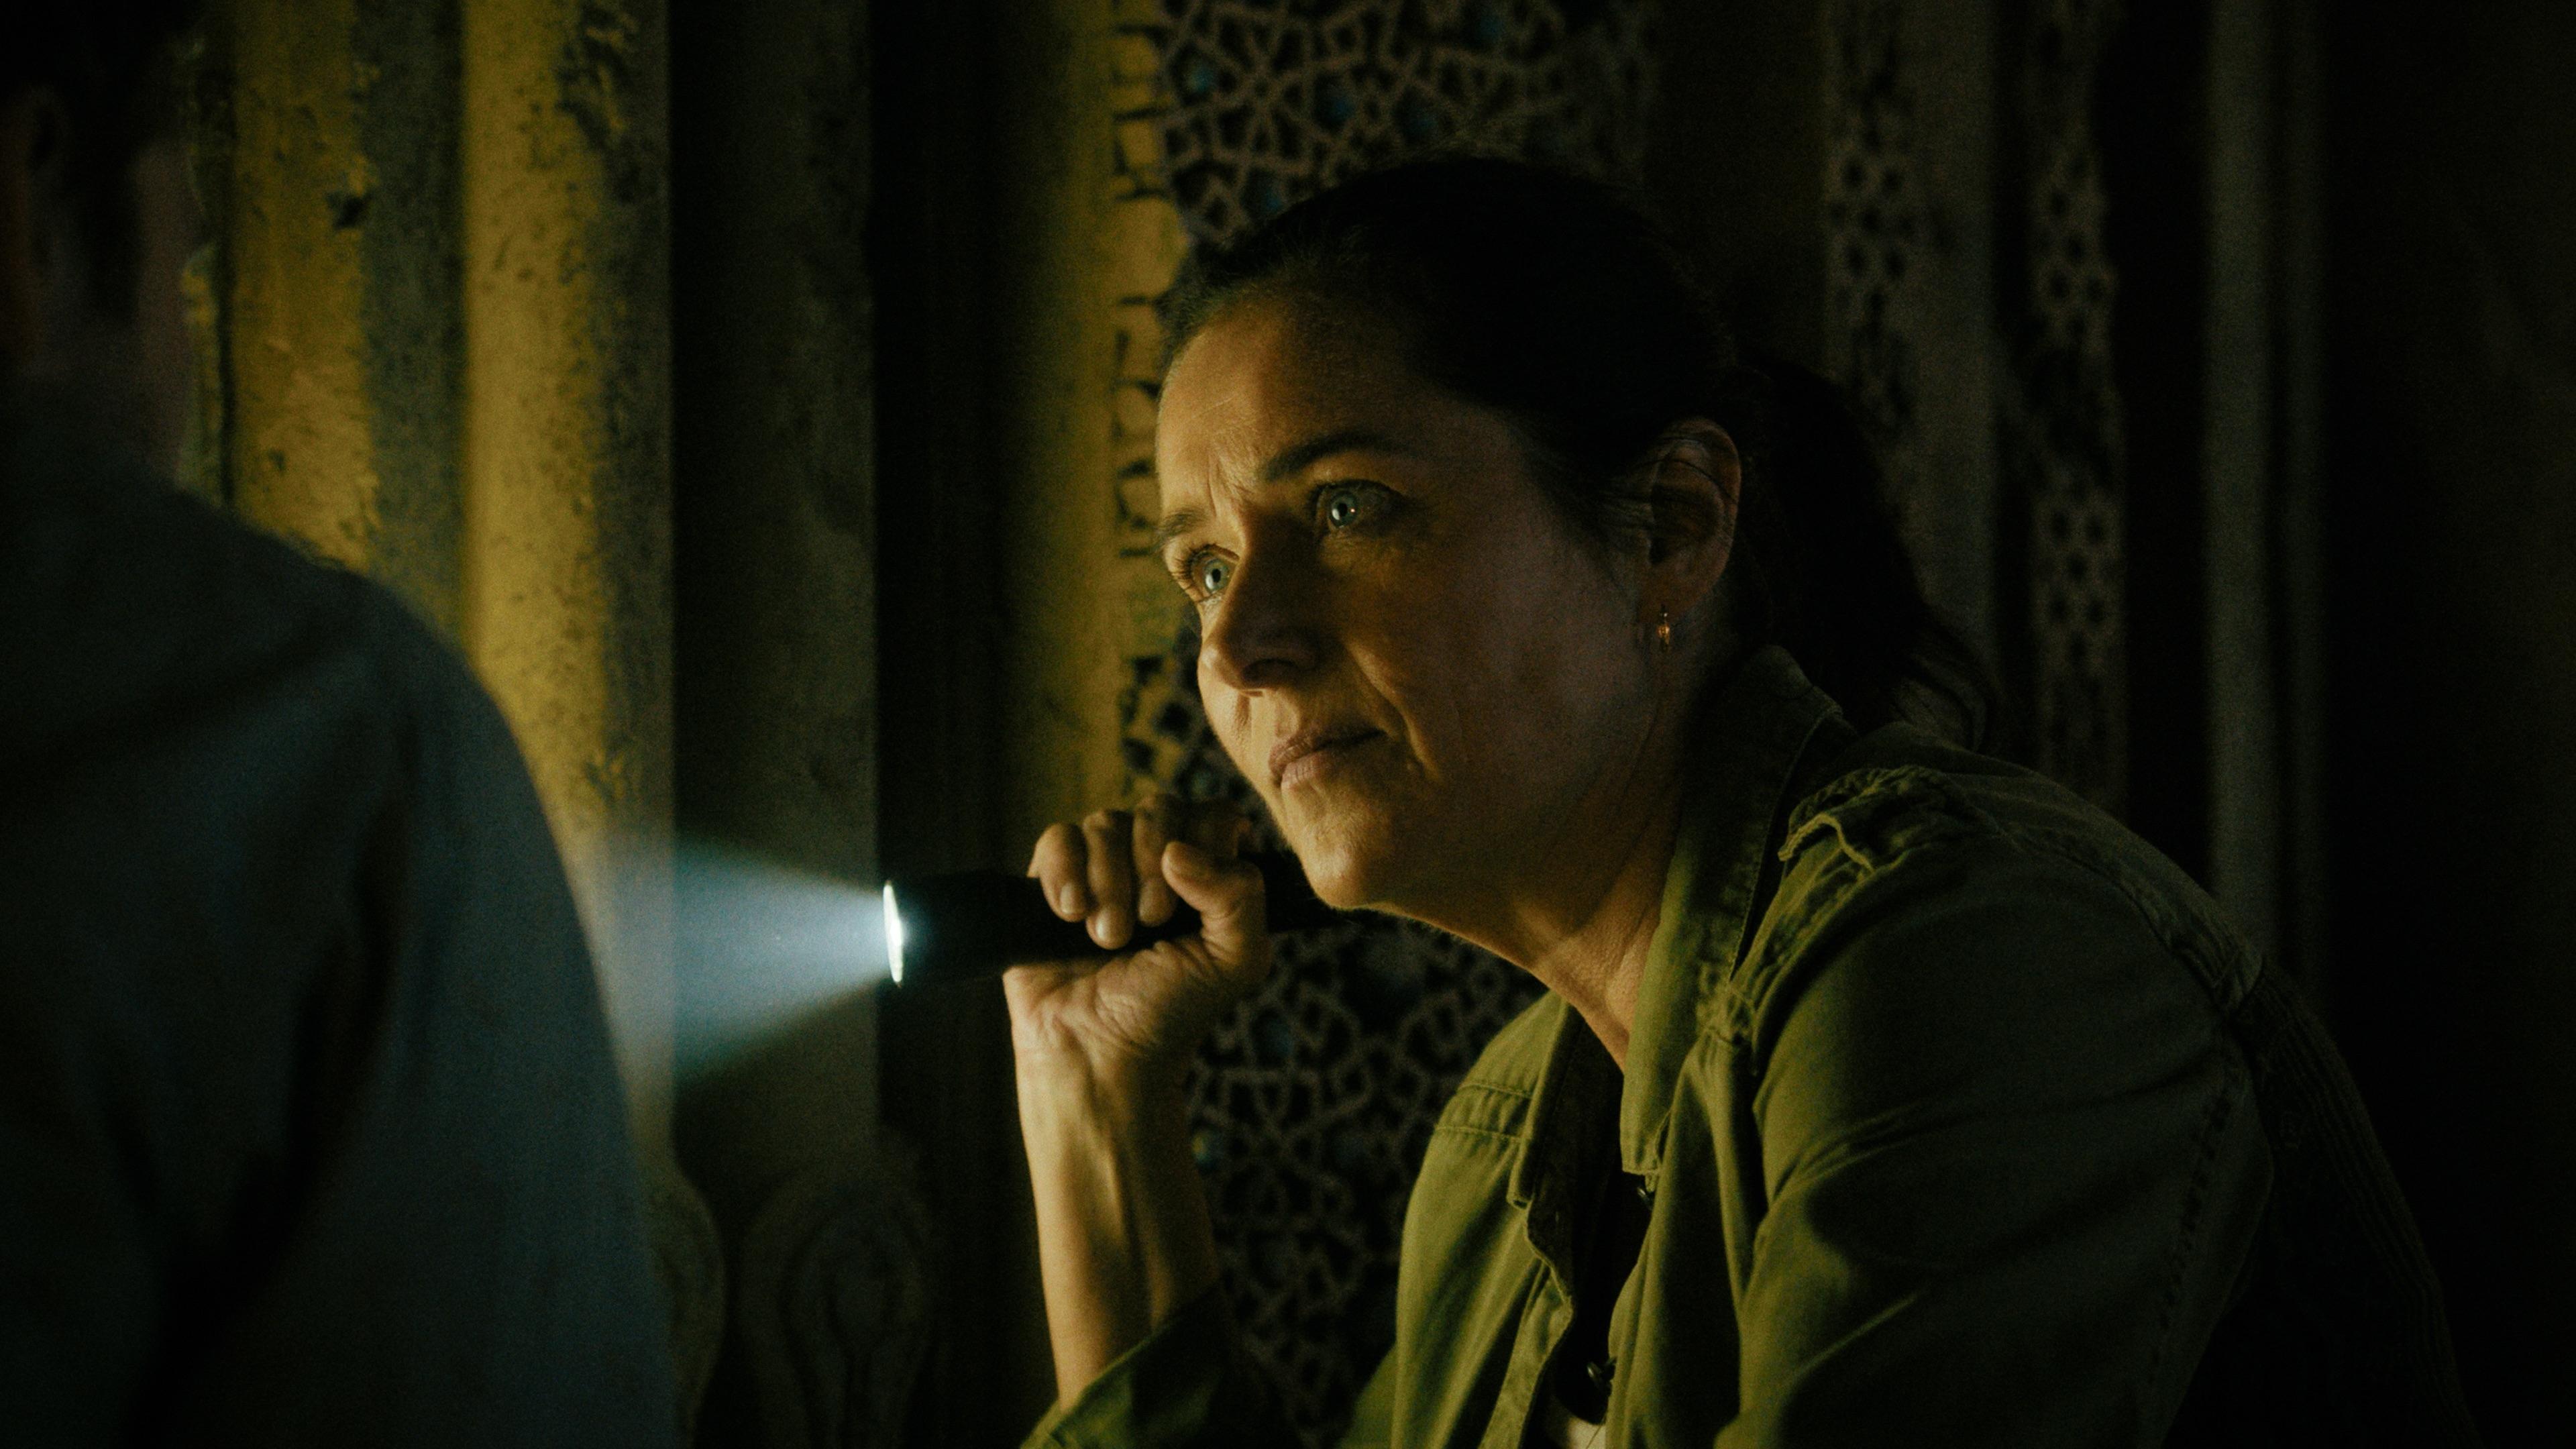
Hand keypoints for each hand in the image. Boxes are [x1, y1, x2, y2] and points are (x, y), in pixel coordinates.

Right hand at [1003, 793, 1270, 1083]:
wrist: (1098, 1051)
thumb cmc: (1170, 1012)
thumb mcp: (1234, 960)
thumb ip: (1240, 895)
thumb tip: (1178, 849)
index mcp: (1210, 874)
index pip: (1215, 814)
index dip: (1204, 845)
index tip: (1189, 902)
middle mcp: (1158, 861)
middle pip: (1159, 807)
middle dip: (1151, 864)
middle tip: (1149, 923)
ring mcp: (1104, 866)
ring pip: (1105, 822)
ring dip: (1109, 883)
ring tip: (1108, 939)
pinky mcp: (1055, 877)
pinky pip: (1058, 838)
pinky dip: (1065, 873)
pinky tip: (1070, 916)